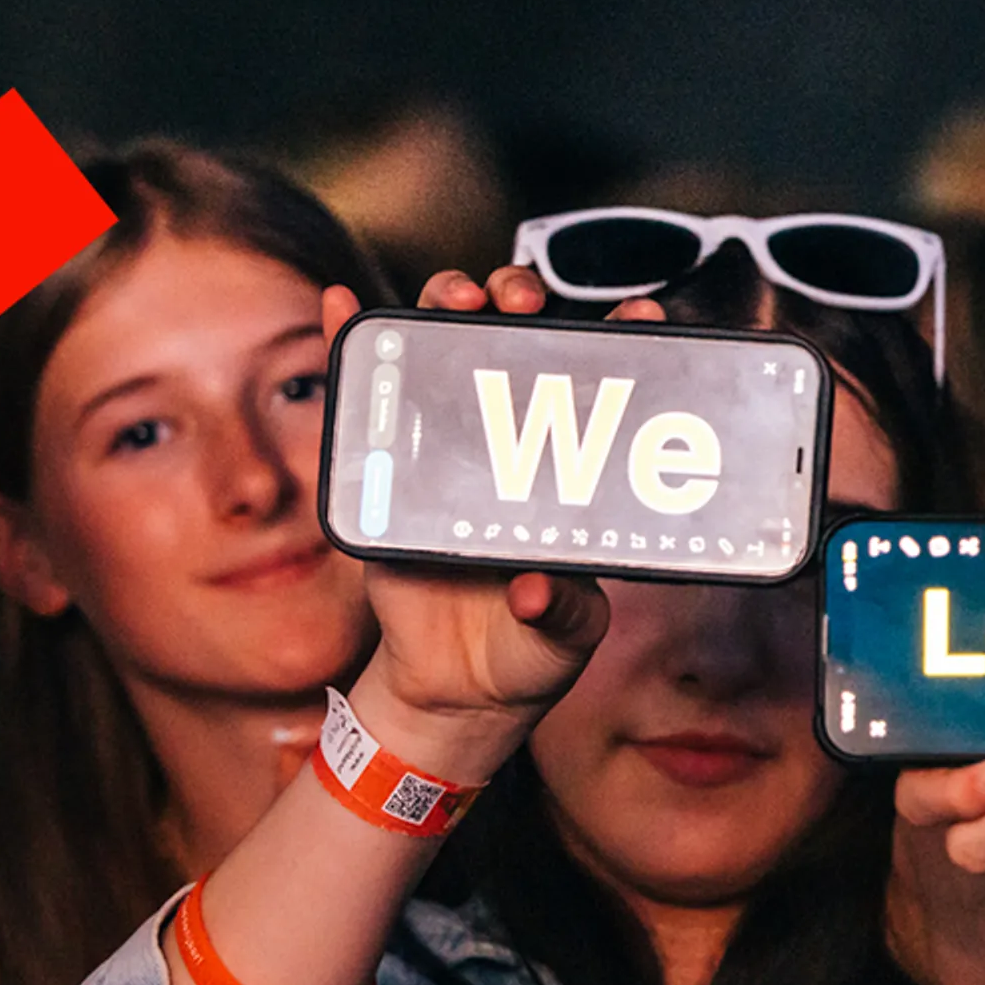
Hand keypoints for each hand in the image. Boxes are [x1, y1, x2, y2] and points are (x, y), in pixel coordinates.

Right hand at [314, 268, 665, 769]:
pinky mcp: (390, 475)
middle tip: (523, 298)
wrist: (459, 688)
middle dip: (520, 300)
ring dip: (447, 306)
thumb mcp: (565, 633)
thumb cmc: (531, 648)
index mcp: (575, 469)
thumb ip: (559, 609)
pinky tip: (341, 304)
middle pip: (515, 344)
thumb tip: (532, 589)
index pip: (606, 386)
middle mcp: (515, 443)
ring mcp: (450, 452)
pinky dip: (350, 347)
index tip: (643, 317)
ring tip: (456, 296)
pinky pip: (369, 404)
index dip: (623, 341)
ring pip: (446, 355)